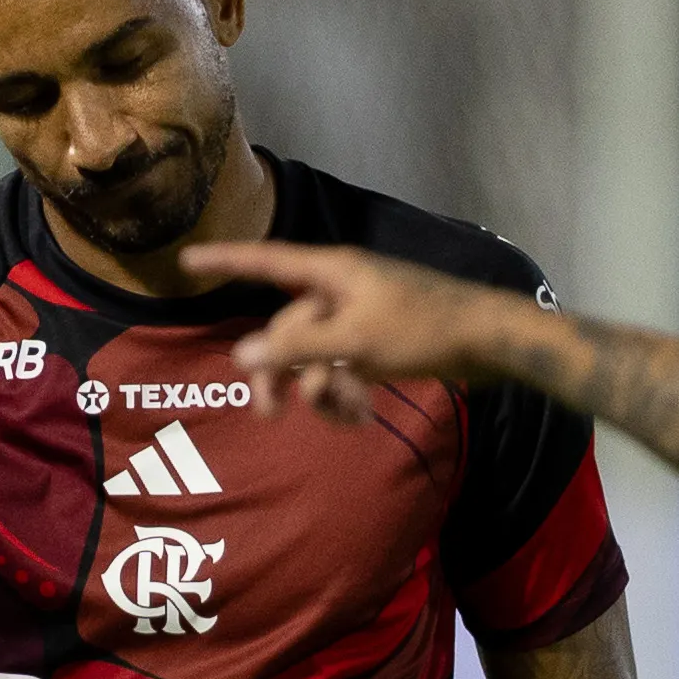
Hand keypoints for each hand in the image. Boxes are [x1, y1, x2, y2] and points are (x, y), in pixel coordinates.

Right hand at [179, 241, 537, 422]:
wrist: (489, 343)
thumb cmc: (423, 328)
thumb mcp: (355, 341)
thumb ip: (296, 348)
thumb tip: (243, 354)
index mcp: (332, 273)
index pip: (267, 262)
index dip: (227, 261)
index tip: (188, 261)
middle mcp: (339, 292)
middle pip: (286, 330)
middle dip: (282, 372)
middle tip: (269, 414)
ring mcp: (358, 320)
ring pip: (314, 357)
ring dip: (320, 391)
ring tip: (344, 415)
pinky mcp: (377, 347)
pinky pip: (340, 370)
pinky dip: (344, 394)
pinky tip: (360, 416)